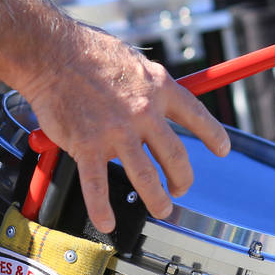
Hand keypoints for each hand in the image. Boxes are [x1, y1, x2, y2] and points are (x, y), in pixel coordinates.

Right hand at [20, 24, 229, 232]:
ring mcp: (116, 132)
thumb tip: (154, 105)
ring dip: (157, 199)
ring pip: (145, 177)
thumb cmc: (87, 52)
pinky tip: (107, 222)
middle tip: (180, 189)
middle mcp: (143, 112)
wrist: (52, 53)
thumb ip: (147, 87)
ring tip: (161, 209)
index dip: (213, 136)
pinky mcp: (87, 146)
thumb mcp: (132, 61)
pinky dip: (102, 209)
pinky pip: (97, 186)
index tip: (222, 150)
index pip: (196, 116)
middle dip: (182, 179)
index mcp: (158, 87)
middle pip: (175, 156)